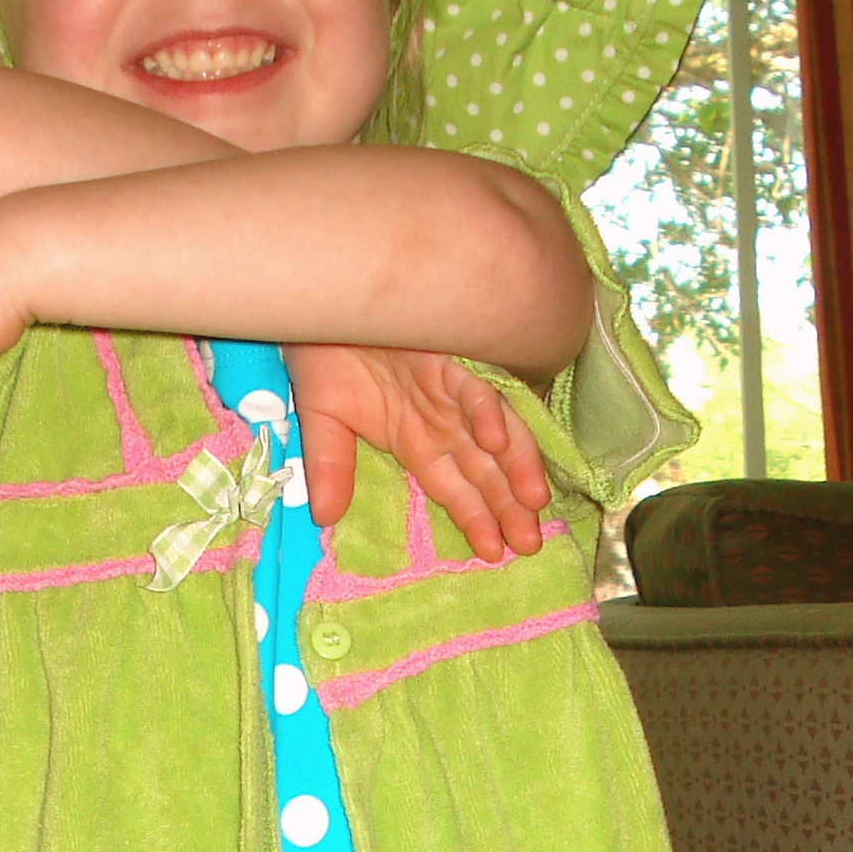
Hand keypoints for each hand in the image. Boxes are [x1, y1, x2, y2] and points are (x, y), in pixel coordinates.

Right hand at [284, 344, 551, 562]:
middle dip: (508, 507)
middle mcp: (441, 419)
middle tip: (530, 545)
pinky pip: (472, 387)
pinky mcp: (449, 356)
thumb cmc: (322, 352)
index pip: (453, 487)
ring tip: (532, 502)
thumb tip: (324, 519)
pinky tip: (494, 439)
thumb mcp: (320, 419)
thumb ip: (329, 467)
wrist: (322, 298)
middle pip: (483, 470)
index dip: (475, 518)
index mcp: (415, 438)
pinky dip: (484, 411)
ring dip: (515, 466)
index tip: (493, 553)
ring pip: (492, 434)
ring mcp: (449, 388)